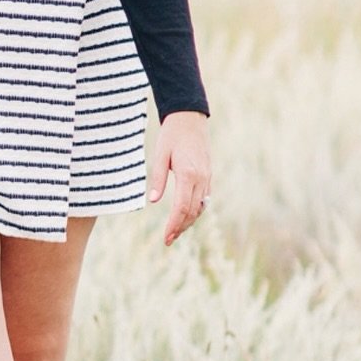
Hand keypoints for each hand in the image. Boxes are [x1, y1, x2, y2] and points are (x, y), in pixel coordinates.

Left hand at [148, 110, 210, 244]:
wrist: (190, 119)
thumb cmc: (171, 136)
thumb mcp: (159, 155)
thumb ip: (157, 179)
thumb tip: (152, 201)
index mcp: (188, 174)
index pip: (182, 207)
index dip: (174, 224)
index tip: (166, 237)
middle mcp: (201, 179)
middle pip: (192, 211)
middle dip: (180, 227)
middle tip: (168, 240)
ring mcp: (207, 178)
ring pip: (200, 207)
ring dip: (188, 221)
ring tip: (174, 232)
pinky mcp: (208, 176)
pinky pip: (203, 199)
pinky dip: (195, 211)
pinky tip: (185, 217)